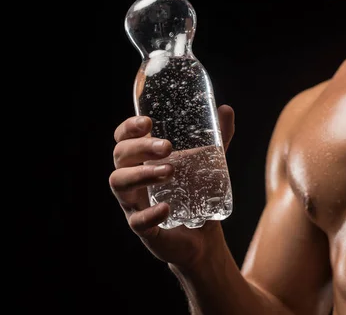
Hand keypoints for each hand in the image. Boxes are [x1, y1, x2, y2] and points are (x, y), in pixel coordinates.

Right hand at [110, 104, 234, 267]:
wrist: (203, 237)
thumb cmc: (196, 192)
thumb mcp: (207, 162)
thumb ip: (217, 138)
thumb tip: (226, 109)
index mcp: (142, 160)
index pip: (123, 139)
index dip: (128, 128)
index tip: (147, 122)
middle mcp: (133, 180)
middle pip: (120, 156)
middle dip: (140, 148)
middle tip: (167, 147)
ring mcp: (135, 205)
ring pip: (120, 184)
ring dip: (141, 174)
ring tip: (169, 171)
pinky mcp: (145, 230)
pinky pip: (137, 222)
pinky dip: (149, 214)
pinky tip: (166, 208)